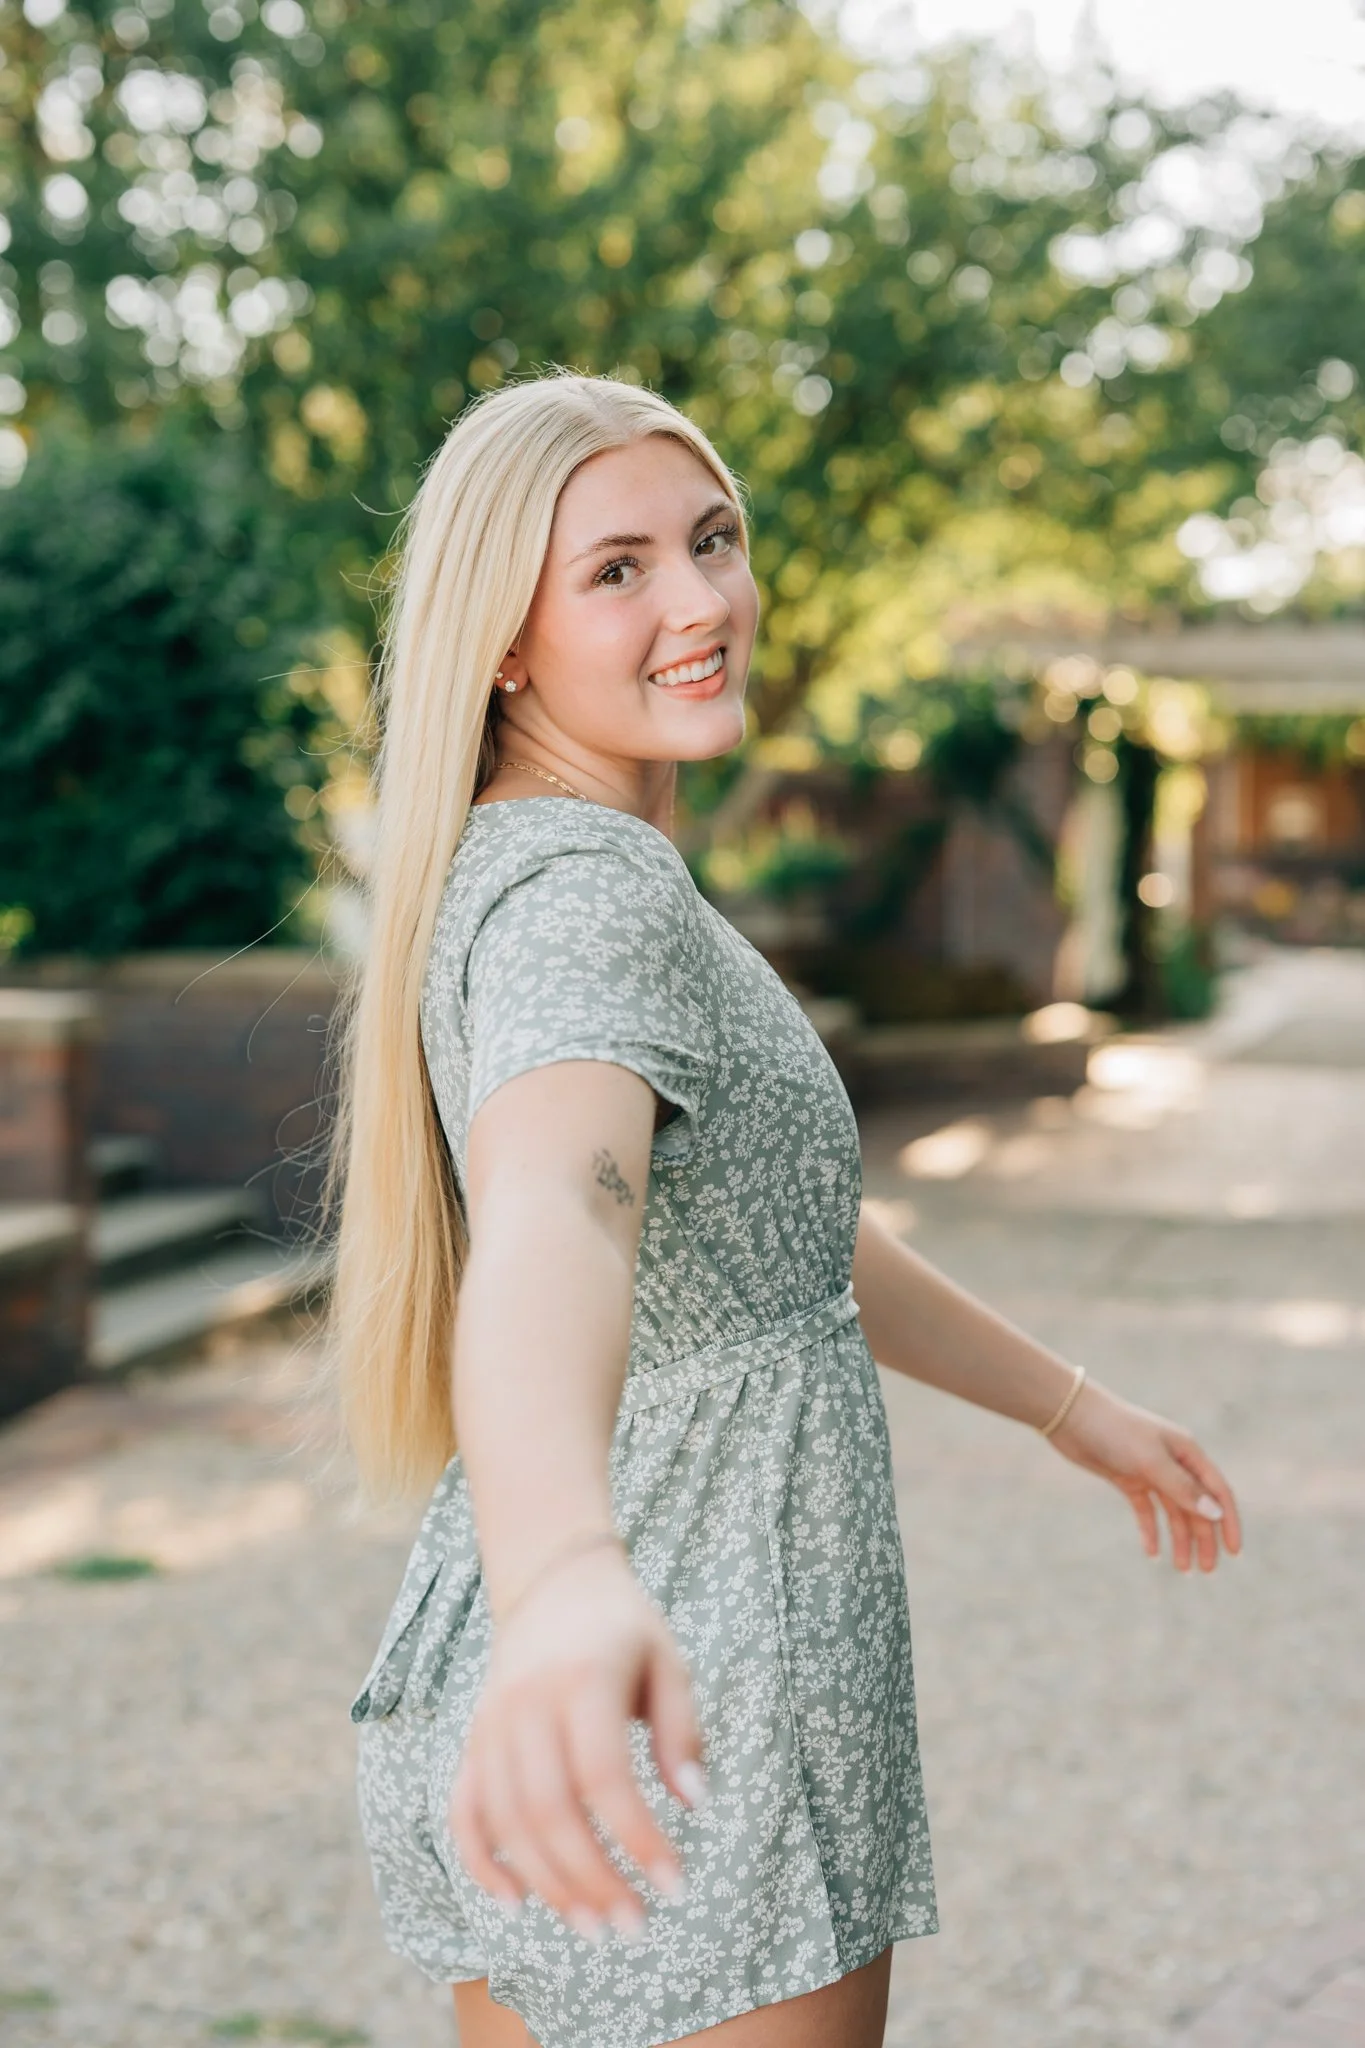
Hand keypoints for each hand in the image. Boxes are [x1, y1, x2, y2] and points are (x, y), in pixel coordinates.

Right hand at [449, 1546, 705, 1941]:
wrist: (554, 1583)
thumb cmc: (624, 1630)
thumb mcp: (668, 1662)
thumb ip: (682, 1730)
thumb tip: (694, 1804)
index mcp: (583, 1679)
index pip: (604, 1777)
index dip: (638, 1838)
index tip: (676, 1886)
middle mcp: (527, 1704)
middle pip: (548, 1810)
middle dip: (590, 1878)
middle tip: (631, 1927)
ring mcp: (491, 1723)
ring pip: (505, 1820)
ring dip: (546, 1883)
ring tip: (593, 1925)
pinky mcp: (473, 1740)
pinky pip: (463, 1809)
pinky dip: (480, 1860)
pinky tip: (515, 1902)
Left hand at [1048, 1380, 1241, 1571]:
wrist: (1071, 1416)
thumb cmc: (1115, 1431)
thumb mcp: (1150, 1462)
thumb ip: (1182, 1488)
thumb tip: (1216, 1513)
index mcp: (1187, 1453)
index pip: (1217, 1491)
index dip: (1229, 1522)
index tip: (1234, 1553)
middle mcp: (1173, 1463)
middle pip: (1197, 1506)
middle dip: (1204, 1538)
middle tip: (1206, 1571)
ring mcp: (1151, 1472)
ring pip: (1173, 1512)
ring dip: (1180, 1539)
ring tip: (1183, 1569)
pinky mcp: (1128, 1479)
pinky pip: (1147, 1510)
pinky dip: (1150, 1530)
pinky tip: (1152, 1553)